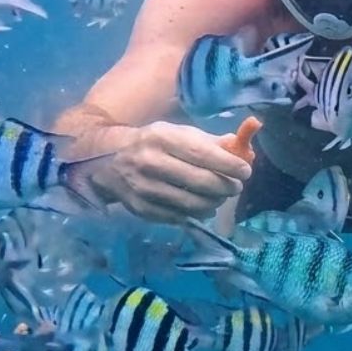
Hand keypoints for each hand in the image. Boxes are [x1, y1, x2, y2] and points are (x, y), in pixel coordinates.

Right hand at [96, 120, 250, 223]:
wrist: (106, 161)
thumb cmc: (151, 143)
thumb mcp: (175, 132)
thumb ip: (209, 142)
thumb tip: (244, 150)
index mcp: (162, 138)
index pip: (202, 154)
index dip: (229, 165)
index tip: (245, 171)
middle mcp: (151, 163)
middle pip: (200, 182)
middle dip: (226, 187)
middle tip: (236, 187)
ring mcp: (144, 190)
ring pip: (192, 204)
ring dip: (214, 203)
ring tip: (220, 198)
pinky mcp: (142, 210)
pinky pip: (179, 217)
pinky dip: (196, 214)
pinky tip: (202, 207)